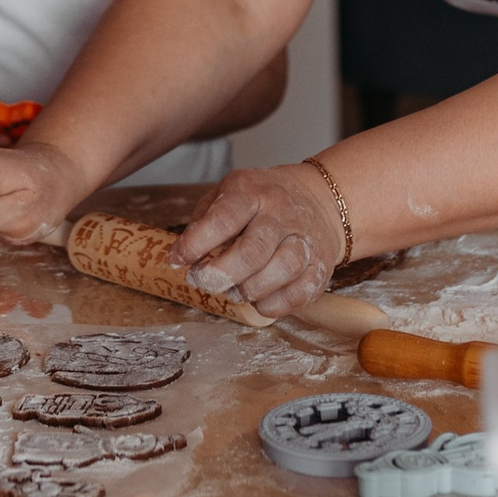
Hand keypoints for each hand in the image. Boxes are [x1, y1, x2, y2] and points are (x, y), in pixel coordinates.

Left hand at [166, 164, 347, 318]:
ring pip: (281, 271)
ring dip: (248, 290)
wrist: (320, 199)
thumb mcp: (227, 195)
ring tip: (233, 290)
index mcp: (253, 192)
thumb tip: (178, 257)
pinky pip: (299, 294)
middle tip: (202, 281)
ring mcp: (305, 240)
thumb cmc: (261, 201)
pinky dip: (273, 304)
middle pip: (252, 251)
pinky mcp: (320, 266)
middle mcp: (282, 214)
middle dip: (220, 275)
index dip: (195, 244)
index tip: (177, 260)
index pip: (223, 219)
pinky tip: (258, 299)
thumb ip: (202, 223)